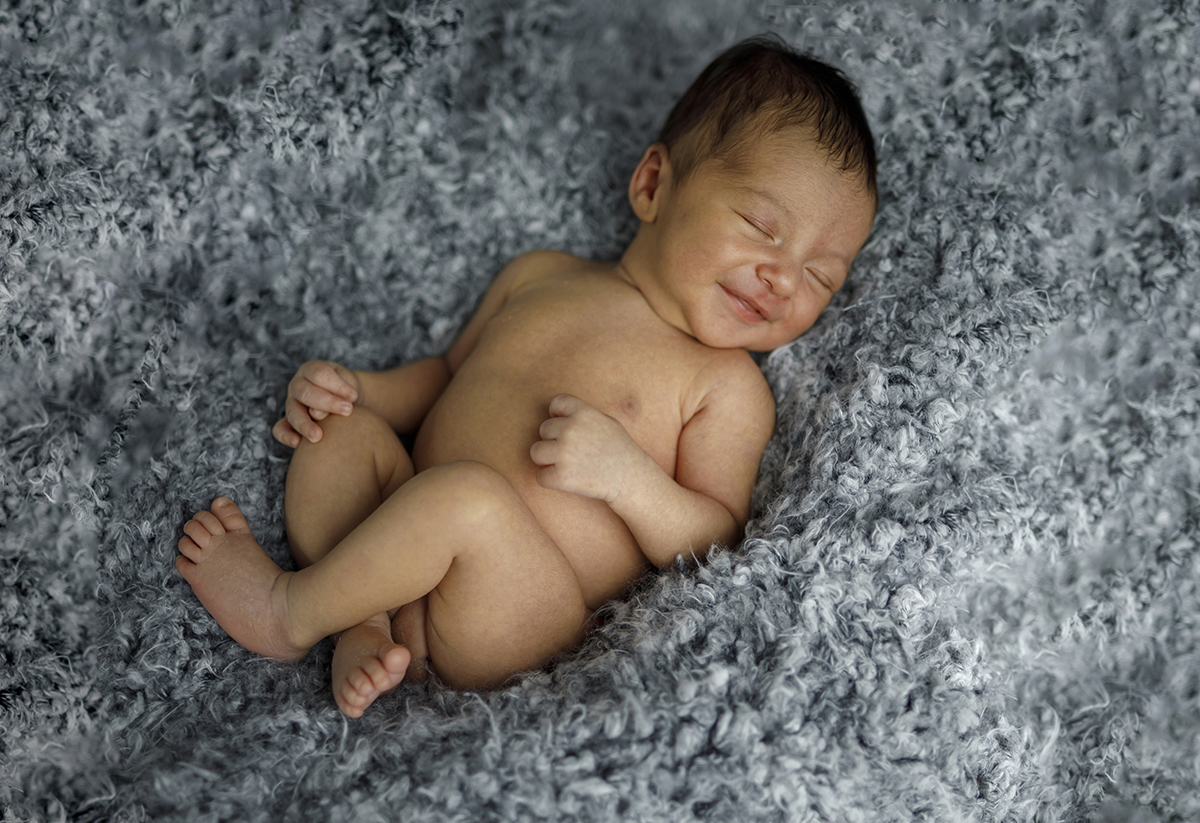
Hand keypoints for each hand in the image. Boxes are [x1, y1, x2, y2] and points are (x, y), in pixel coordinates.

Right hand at [272, 360, 361, 447]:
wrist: (346, 401)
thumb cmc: (347, 390)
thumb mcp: (348, 384)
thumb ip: (340, 392)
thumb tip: (319, 414)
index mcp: (311, 370)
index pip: (319, 374)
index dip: (337, 385)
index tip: (353, 396)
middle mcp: (297, 385)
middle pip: (305, 392)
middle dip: (327, 402)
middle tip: (348, 411)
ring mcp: (291, 403)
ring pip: (293, 412)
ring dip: (305, 424)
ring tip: (318, 436)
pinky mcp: (288, 421)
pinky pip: (280, 429)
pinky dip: (286, 436)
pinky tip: (297, 443)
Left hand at [529, 394, 650, 505]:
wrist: (630, 478)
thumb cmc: (619, 449)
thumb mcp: (606, 421)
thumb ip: (581, 415)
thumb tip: (556, 414)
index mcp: (583, 412)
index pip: (557, 403)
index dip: (558, 415)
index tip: (566, 427)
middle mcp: (571, 429)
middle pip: (544, 430)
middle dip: (554, 440)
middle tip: (572, 451)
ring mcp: (565, 453)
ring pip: (536, 452)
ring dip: (546, 459)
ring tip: (564, 464)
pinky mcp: (561, 477)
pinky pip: (540, 476)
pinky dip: (550, 480)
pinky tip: (567, 479)